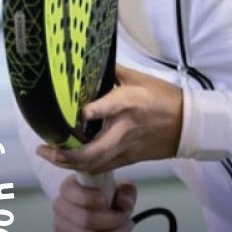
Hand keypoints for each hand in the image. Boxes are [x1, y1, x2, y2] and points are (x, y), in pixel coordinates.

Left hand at [36, 64, 183, 175]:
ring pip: (95, 163)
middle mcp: (125, 128)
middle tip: (45, 148)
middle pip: (94, 149)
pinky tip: (69, 162)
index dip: (92, 111)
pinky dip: (84, 167)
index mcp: (130, 102)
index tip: (77, 112)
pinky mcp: (129, 159)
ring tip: (50, 156)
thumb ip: (110, 72)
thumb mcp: (137, 78)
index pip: (109, 106)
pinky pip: (103, 167)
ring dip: (70, 163)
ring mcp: (126, 147)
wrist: (187, 124)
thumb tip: (86, 65)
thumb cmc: (162, 97)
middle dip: (67, 154)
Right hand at [51, 174, 136, 231]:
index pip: (80, 197)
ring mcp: (59, 227)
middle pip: (87, 221)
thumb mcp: (119, 186)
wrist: (92, 207)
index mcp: (69, 187)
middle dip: (114, 223)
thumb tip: (124, 204)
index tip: (109, 201)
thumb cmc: (105, 194)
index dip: (95, 200)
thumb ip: (125, 191)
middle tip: (128, 221)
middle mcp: (60, 207)